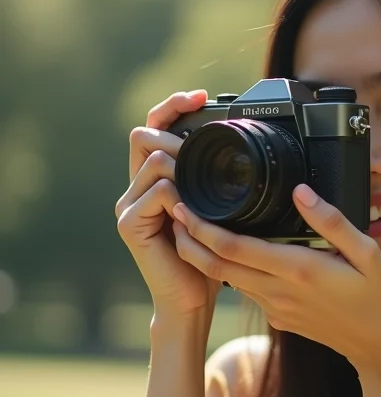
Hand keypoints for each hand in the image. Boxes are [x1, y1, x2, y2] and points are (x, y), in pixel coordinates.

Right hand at [115, 90, 220, 318]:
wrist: (191, 300)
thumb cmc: (207, 257)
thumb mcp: (216, 210)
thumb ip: (212, 181)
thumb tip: (236, 146)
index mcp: (154, 180)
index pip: (153, 127)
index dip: (173, 106)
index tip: (202, 96)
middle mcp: (135, 188)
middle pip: (143, 134)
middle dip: (175, 133)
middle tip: (204, 148)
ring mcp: (128, 205)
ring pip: (153, 160)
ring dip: (183, 168)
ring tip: (203, 192)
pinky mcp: (129, 223)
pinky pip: (158, 191)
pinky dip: (181, 197)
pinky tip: (193, 215)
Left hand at [171, 183, 380, 380]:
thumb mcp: (369, 253)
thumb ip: (332, 221)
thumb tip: (300, 192)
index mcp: (298, 270)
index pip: (234, 247)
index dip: (202, 228)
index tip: (183, 206)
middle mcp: (279, 291)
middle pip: (218, 265)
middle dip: (190, 239)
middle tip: (173, 210)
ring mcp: (277, 308)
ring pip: (228, 279)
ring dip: (205, 255)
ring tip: (192, 227)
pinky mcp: (280, 318)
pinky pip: (248, 290)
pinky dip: (230, 271)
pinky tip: (233, 253)